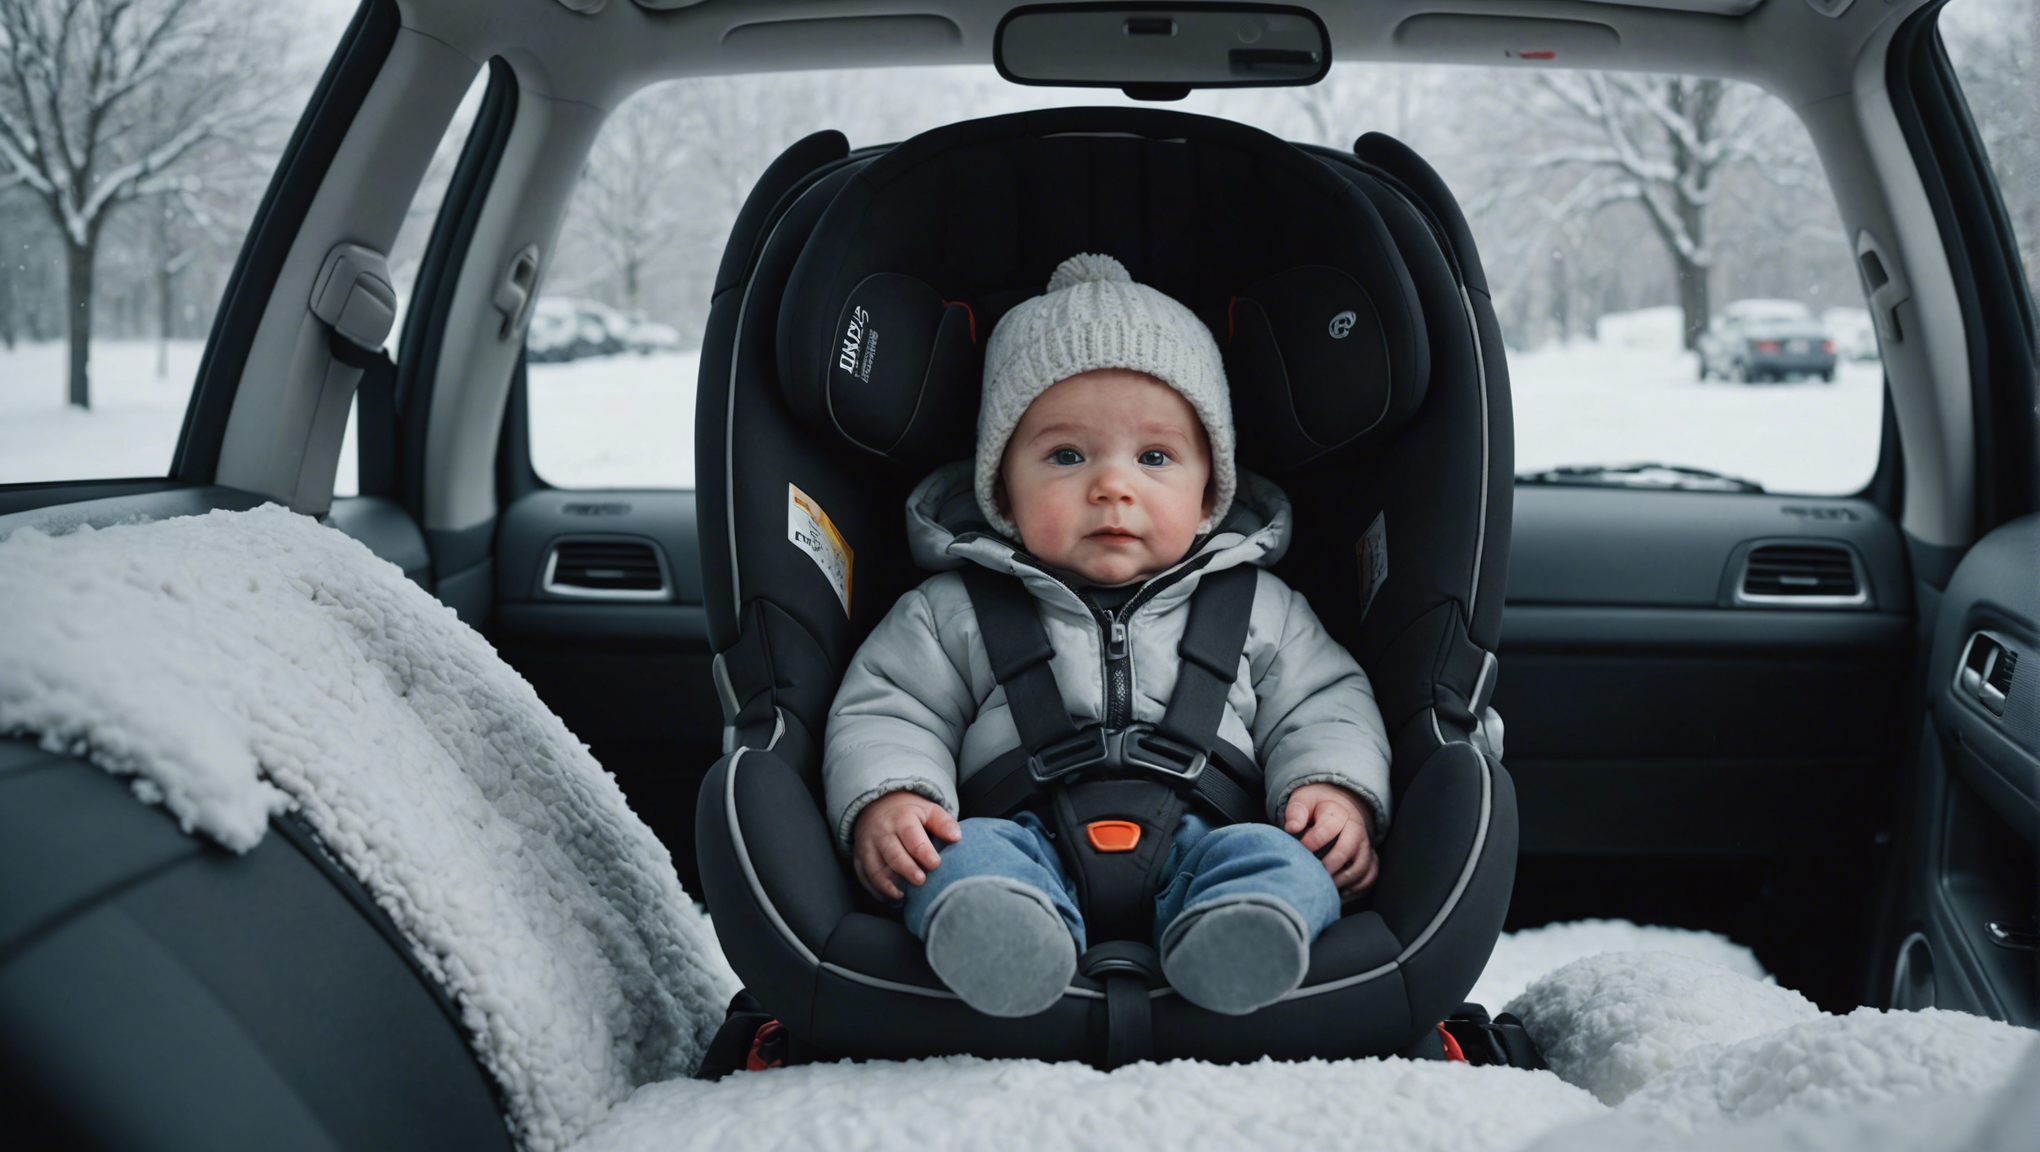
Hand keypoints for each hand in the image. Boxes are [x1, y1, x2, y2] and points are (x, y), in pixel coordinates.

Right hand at [851, 790, 962, 900]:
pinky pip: (864, 877)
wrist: (878, 806)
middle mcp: (882, 832)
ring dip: (888, 885)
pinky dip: (876, 890)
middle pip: (893, 854)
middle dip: (906, 869)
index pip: (912, 836)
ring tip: (903, 896)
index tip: (936, 864)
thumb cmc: (910, 814)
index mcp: (902, 819)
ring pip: (875, 868)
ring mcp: (868, 846)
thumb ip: (943, 823)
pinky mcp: (859, 858)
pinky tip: (891, 898)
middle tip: (921, 881)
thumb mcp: (929, 811)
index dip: (924, 852)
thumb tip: (956, 837)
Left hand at [1283, 782, 1379, 900]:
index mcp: (1339, 813)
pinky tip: (1342, 893)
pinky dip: (1359, 887)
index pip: (1329, 828)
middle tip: (1315, 874)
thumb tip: (1292, 827)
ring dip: (1345, 880)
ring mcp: (1364, 844)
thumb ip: (1296, 811)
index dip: (1312, 841)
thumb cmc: (1316, 806)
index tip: (1300, 850)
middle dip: (1331, 864)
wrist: (1336, 804)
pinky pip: (1371, 874)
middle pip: (1349, 848)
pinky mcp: (1369, 857)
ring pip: (1363, 865)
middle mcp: (1356, 829)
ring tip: (1326, 886)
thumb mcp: (1303, 801)